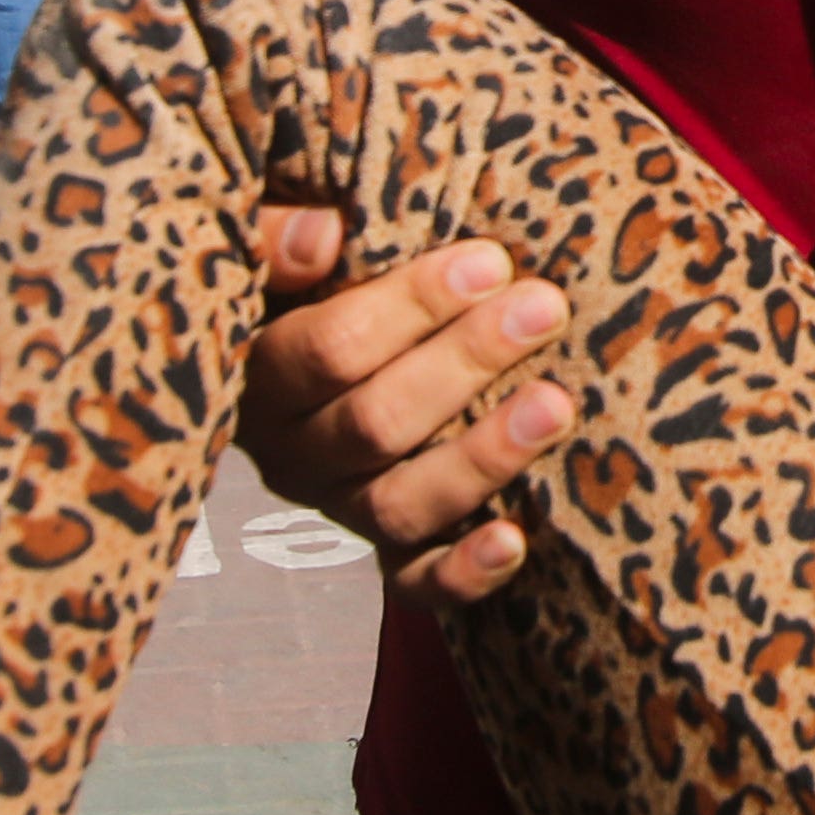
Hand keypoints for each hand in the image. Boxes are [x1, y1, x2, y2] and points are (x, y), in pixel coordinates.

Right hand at [232, 213, 575, 609]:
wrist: (307, 346)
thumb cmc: (303, 278)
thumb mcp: (262, 237)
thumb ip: (271, 232)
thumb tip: (324, 236)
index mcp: (257, 376)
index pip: (328, 350)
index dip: (412, 307)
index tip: (491, 260)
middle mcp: (292, 454)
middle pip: (374, 423)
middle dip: (465, 363)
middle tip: (543, 308)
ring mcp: (340, 506)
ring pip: (399, 504)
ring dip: (482, 457)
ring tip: (557, 405)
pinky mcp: (385, 551)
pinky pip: (415, 583)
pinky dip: (463, 572)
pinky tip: (515, 542)